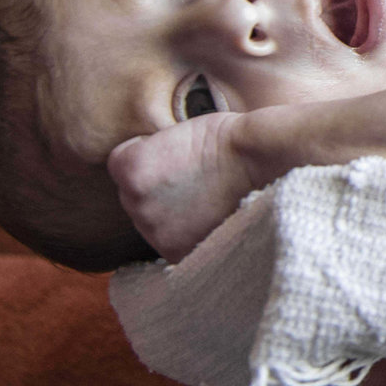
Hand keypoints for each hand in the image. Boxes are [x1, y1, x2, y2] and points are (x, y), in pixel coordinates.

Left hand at [109, 113, 264, 262]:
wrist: (264, 165)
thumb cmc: (229, 140)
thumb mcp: (177, 134)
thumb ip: (154, 154)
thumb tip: (149, 173)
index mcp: (130, 168)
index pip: (122, 164)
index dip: (150, 156)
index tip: (175, 155)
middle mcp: (135, 203)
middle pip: (134, 197)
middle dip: (156, 189)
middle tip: (193, 179)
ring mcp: (156, 232)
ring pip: (152, 221)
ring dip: (170, 213)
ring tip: (205, 198)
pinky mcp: (178, 252)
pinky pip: (172, 241)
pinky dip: (186, 233)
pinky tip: (209, 216)